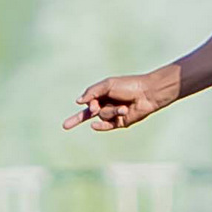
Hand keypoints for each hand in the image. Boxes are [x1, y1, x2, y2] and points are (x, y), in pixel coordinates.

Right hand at [63, 69, 178, 131]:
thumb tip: (78, 101)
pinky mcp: (121, 122)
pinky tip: (94, 126)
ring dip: (111, 112)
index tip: (87, 104)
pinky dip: (101, 127)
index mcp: (103, 94)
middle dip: (76, 119)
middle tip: (64, 126)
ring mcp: (113, 114)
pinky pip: (107, 126)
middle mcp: (107, 104)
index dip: (88, 103)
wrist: (147, 94)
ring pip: (103, 116)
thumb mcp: (108, 85)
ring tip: (124, 107)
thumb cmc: (129, 86)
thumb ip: (92, 92)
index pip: (88, 102)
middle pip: (89, 113)